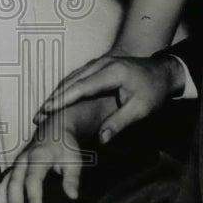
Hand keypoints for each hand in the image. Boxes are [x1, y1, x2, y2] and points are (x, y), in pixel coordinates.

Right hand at [0, 119, 82, 202]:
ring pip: (4, 184)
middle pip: (14, 184)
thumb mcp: (74, 158)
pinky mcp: (13, 167)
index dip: (33, 199)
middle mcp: (23, 160)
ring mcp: (16, 163)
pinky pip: (0, 182)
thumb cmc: (66, 146)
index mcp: (39, 156)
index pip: (33, 180)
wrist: (55, 128)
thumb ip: (72, 177)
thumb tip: (72, 196)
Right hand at [33, 53, 183, 144]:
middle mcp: (104, 63)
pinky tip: (56, 102)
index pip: (83, 86)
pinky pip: (78, 77)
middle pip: (73, 81)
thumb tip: (102, 140)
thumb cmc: (154, 90)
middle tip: (37, 116)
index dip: (63, 99)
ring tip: (42, 112)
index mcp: (113, 72)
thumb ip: (120, 122)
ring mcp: (100, 62)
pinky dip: (65, 89)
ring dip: (57, 94)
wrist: (165, 72)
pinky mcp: (99, 66)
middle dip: (54, 98)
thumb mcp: (142, 108)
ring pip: (73, 78)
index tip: (47, 110)